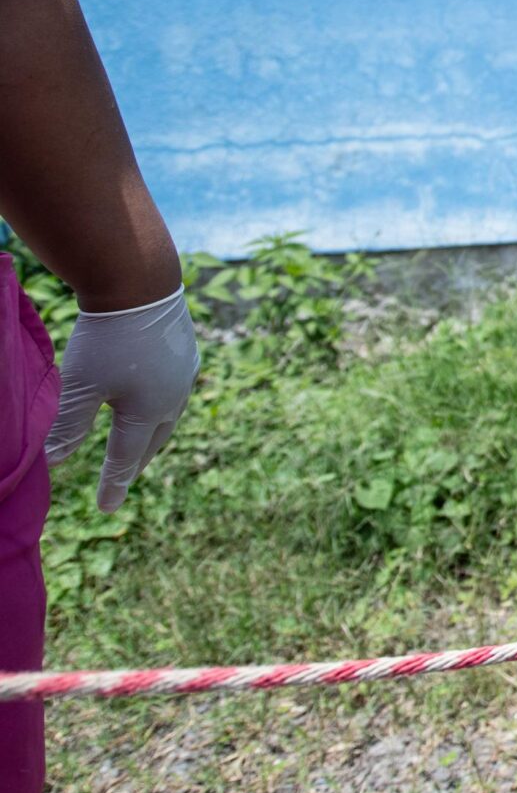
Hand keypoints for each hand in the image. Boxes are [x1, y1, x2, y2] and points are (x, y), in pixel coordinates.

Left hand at [44, 288, 198, 510]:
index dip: (113, 483)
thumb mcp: (81, 386)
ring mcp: (185, 375)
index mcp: (149, 412)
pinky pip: (174, 392)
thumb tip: (54, 463)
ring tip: (140, 443)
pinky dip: (160, 407)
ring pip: (168, 416)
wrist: (140, 285)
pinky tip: (154, 399)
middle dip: (136, 462)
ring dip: (151, 434)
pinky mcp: (187, 353)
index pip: (126, 458)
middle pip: (153, 440)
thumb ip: (70, 426)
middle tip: (123, 478)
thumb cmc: (107, 339)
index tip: (105, 507)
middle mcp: (174, 398)